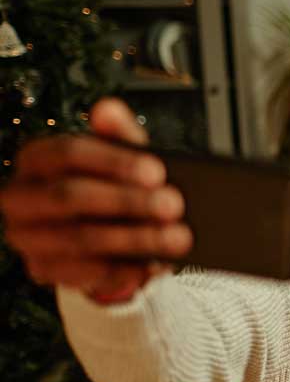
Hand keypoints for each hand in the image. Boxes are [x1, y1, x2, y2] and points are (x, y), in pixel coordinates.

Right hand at [0, 98, 190, 303]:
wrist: (104, 234)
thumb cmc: (111, 186)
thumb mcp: (121, 156)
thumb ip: (118, 132)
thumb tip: (107, 109)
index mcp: (36, 159)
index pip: (68, 153)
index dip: (114, 162)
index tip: (156, 171)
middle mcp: (21, 197)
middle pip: (71, 196)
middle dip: (128, 202)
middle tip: (173, 206)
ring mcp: (27, 236)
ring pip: (81, 238)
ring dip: (135, 239)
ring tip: (176, 238)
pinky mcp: (42, 270)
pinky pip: (84, 273)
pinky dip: (124, 269)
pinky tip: (154, 264)